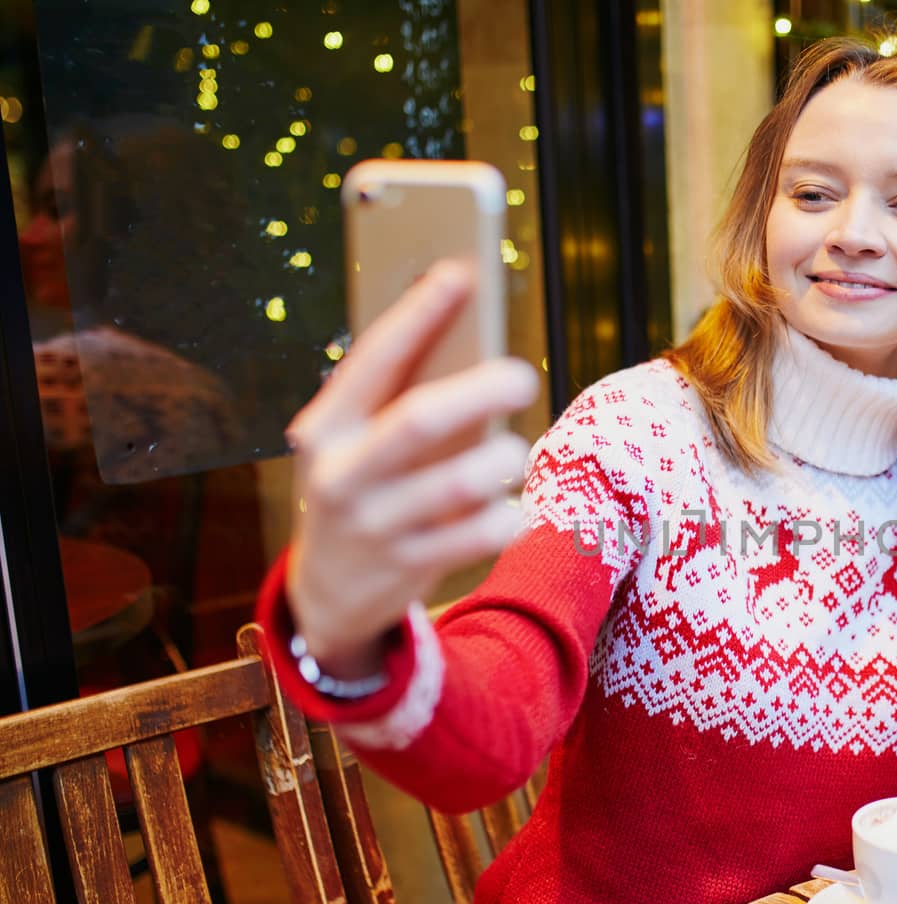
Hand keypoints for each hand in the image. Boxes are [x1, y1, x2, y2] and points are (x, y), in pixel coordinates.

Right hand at [284, 261, 538, 676]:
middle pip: (419, 419)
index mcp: (326, 427)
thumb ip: (402, 394)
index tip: (461, 271)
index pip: (374, 358)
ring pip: (458, 484)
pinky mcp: (407, 567)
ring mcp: (374, 525)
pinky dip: (506, 516)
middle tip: (522, 375)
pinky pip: (478, 536)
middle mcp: (342, 474)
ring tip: (510, 450)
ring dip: (499, 460)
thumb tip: (471, 330)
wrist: (327, 591)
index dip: (419, 313)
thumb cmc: (363, 486)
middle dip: (479, 390)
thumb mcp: (359, 441)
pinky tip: (512, 508)